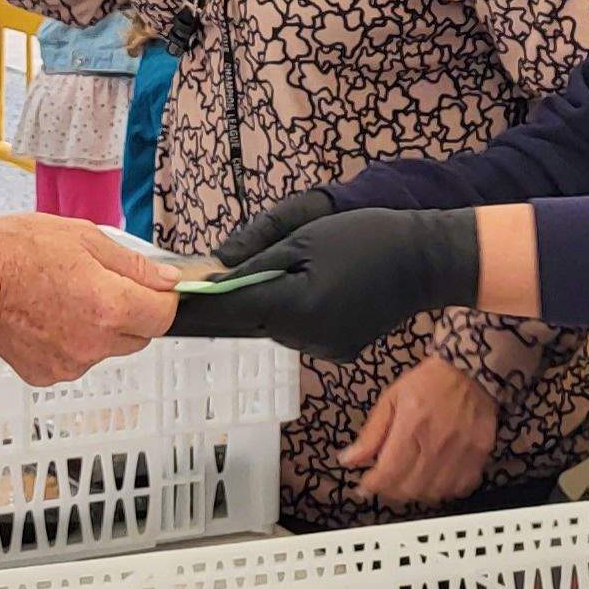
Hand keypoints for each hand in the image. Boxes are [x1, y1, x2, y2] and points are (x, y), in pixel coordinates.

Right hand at [0, 213, 176, 385]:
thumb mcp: (84, 237)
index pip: (164, 316)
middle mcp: (94, 343)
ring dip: (99, 329)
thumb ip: (132, 264)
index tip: (152, 288)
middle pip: (139, 336)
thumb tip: (168, 281)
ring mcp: (70, 364)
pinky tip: (47, 317)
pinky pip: (76, 360)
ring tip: (64, 299)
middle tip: (98, 285)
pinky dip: (70, 342)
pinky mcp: (48, 375)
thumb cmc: (16, 251)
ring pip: (107, 349)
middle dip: (130, 313)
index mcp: (109, 306)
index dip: (162, 298)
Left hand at [167, 206, 477, 359]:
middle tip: (209, 278)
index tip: (161, 305)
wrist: (427, 261)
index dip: (193, 308)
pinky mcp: (338, 350)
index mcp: (294, 309)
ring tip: (288, 269)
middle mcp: (304, 339)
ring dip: (264, 302)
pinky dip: (292, 309)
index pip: (227, 313)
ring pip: (273, 324)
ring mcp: (323, 349)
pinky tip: (314, 285)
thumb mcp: (305, 239)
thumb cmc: (368, 239)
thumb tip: (211, 277)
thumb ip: (254, 262)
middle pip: (248, 321)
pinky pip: (299, 329)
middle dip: (231, 299)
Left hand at [342, 355, 500, 507]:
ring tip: (408, 478)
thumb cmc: (428, 383)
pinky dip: (443, 490)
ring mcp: (462, 451)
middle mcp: (437, 441)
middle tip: (386, 481)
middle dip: (391, 490)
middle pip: (410, 488)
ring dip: (416, 492)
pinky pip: (458, 488)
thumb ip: (370, 434)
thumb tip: (348, 461)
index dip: (372, 485)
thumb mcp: (391, 399)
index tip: (365, 486)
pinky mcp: (480, 455)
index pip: (388, 472)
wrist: (471, 370)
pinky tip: (434, 477)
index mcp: (412, 424)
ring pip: (433, 493)